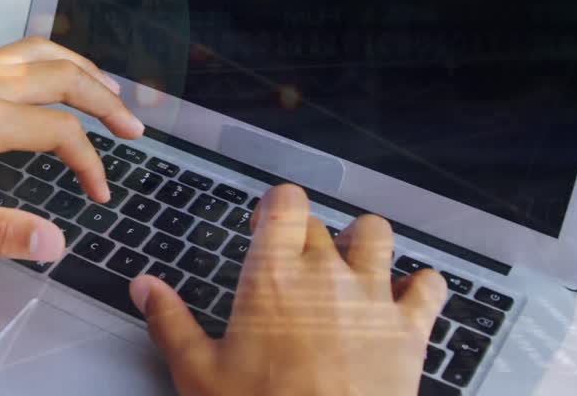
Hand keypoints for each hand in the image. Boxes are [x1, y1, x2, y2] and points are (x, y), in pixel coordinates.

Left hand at [0, 37, 143, 260]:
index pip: (62, 133)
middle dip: (107, 100)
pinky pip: (14, 50)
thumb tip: (56, 242)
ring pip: (41, 52)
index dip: (91, 164)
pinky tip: (45, 77)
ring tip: (106, 91)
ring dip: (81, 69)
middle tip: (136, 127)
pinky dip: (47, 58)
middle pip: (65, 77)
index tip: (99, 196)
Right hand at [129, 184, 447, 395]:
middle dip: (306, 235)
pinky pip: (430, 286)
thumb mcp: (199, 374)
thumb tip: (145, 287)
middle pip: (321, 223)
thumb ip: (170, 323)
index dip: (274, 208)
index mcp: (271, 276)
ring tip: (348, 265)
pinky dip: (421, 286)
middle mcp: (325, 274)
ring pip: (377, 235)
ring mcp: (372, 298)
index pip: (284, 201)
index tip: (264, 227)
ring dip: (363, 243)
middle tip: (292, 262)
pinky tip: (406, 297)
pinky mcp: (410, 330)